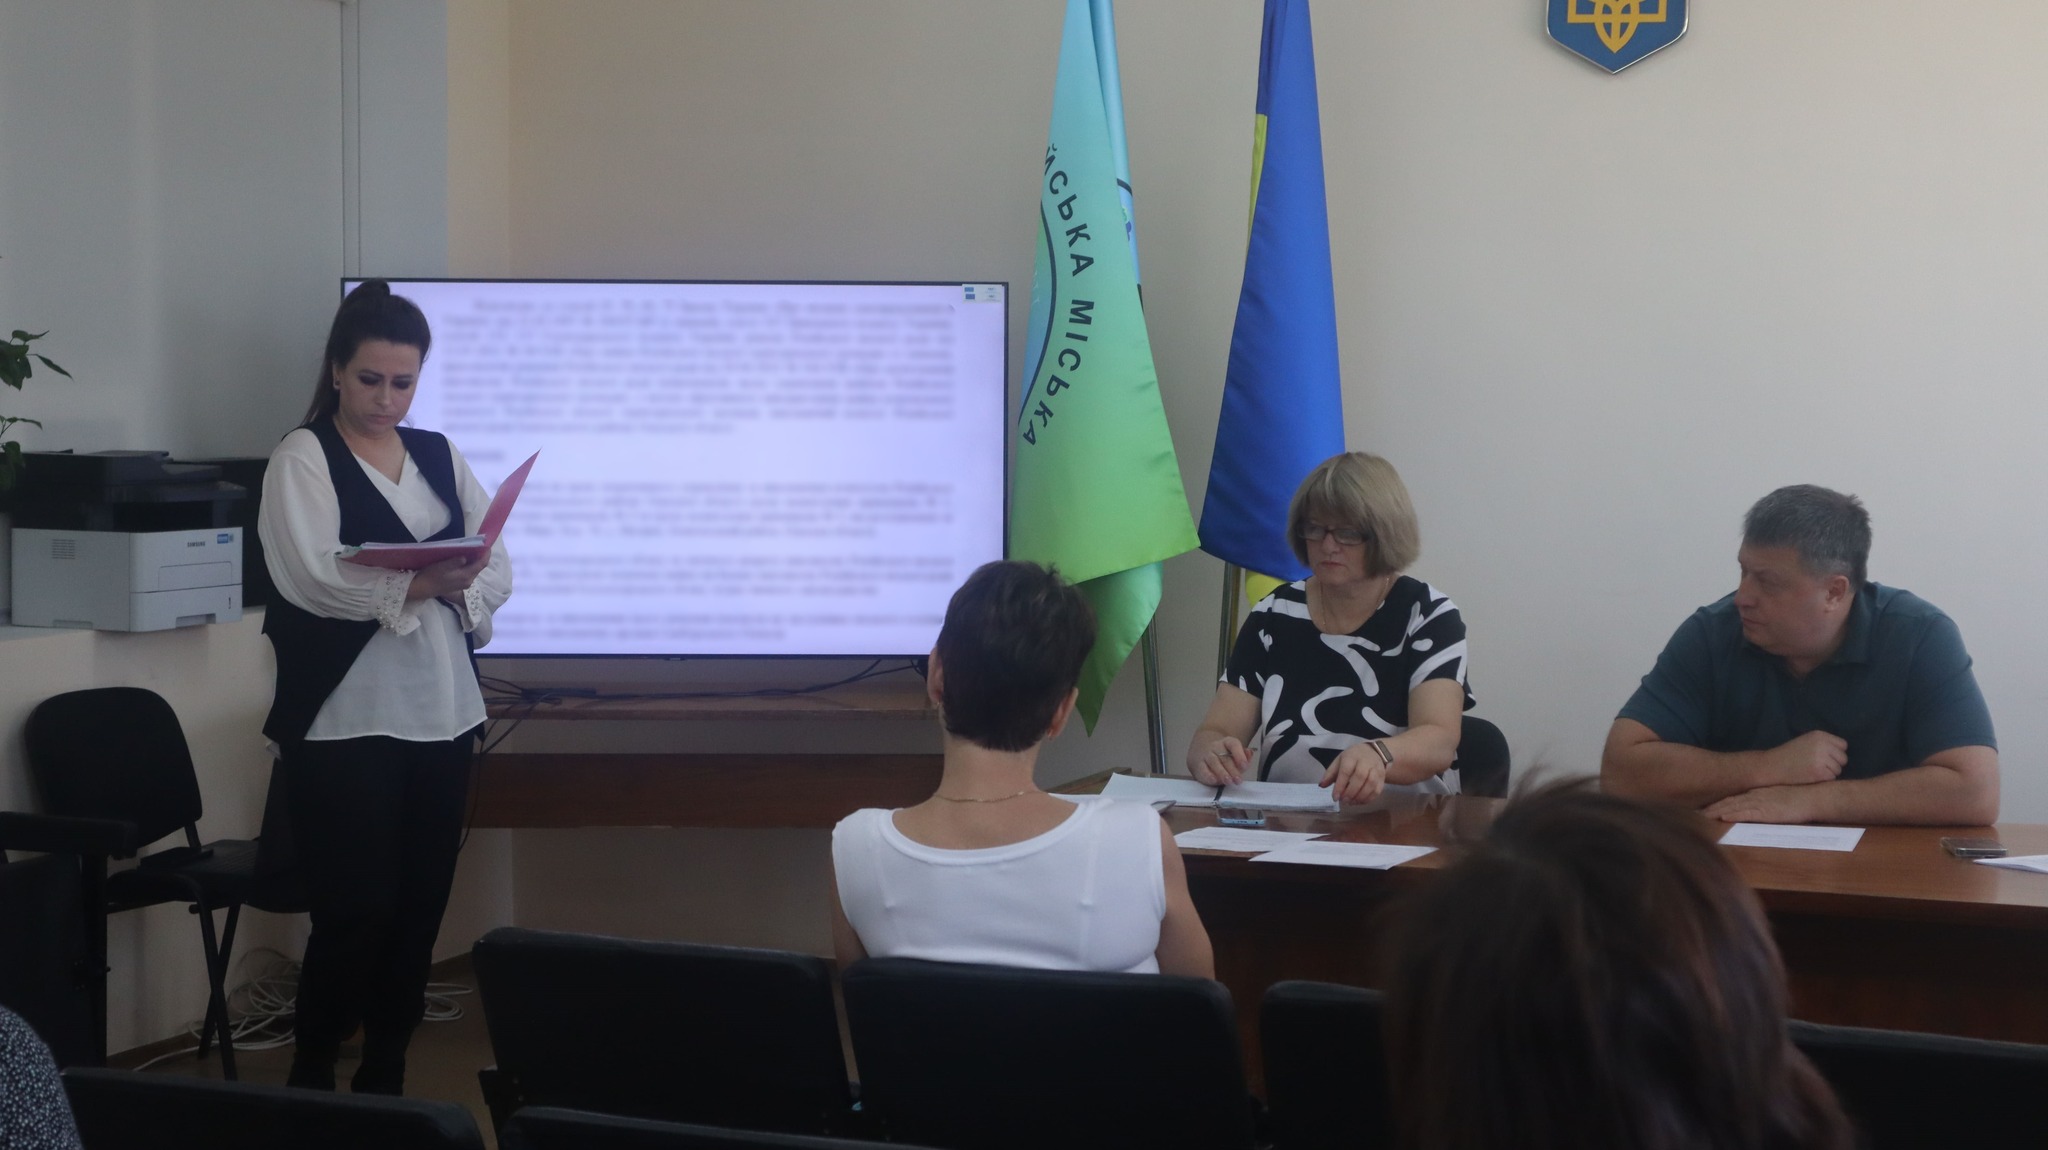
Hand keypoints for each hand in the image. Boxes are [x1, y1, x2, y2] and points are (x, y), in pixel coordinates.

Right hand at [407, 552, 486, 601]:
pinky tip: (465, 560)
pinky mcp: (459, 585)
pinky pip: (468, 573)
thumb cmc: (432, 575)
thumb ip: (456, 562)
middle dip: (481, 557)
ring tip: (473, 550)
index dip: (486, 555)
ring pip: (474, 570)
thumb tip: (466, 557)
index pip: (481, 564)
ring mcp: (464, 584)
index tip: (488, 546)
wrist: (423, 588)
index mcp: (466, 576)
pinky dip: (469, 566)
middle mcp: (468, 581)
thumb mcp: (443, 566)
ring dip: (475, 561)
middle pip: (479, 567)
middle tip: (480, 546)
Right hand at [1190, 737, 1250, 785]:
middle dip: (1232, 769)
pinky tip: (1214, 780)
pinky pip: (1203, 769)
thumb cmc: (1224, 757)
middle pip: (1225, 757)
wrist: (1202, 752)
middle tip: (1238, 780)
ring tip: (1228, 781)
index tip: (1245, 766)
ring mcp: (1206, 755)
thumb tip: (1250, 754)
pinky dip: (1208, 775)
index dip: (1239, 755)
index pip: (1234, 744)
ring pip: (1214, 762)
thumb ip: (1244, 757)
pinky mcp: (1198, 765)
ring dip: (1221, 772)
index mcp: (1227, 742)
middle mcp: (1216, 747)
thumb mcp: (1236, 755)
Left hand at [1320, 742, 1388, 805]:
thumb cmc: (1353, 758)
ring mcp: (1376, 769)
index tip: (1335, 797)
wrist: (1374, 752)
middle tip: (1344, 801)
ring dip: (1360, 796)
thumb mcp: (1339, 761)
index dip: (1340, 785)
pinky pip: (1378, 789)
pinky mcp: (1383, 777)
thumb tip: (1322, 785)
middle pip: (1360, 777)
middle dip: (1351, 792)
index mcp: (1351, 756)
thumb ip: (1330, 773)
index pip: (1345, 771)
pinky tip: (1360, 802)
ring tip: (1351, 803)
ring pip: (1371, 784)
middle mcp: (1365, 761)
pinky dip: (1369, 798)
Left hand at [1703, 784, 1821, 823]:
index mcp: (1758, 793)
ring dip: (1717, 812)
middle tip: (1695, 813)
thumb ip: (1768, 803)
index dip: (1718, 803)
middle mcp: (1756, 796)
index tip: (1704, 808)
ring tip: (1701, 816)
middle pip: (1728, 801)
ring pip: (1733, 806)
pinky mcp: (1767, 811)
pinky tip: (1722, 817)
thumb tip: (1759, 809)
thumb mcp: (1780, 799)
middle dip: (1711, 807)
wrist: (1815, 797)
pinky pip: (1746, 813)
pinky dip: (1733, 814)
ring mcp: (1761, 803)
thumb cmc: (1801, 800)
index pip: (1733, 798)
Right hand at [1763, 730, 1847, 786]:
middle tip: (1817, 766)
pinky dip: (1824, 780)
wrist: (1772, 766)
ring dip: (1829, 773)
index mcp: (1820, 735)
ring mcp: (1821, 759)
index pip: (1843, 745)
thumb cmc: (1789, 755)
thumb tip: (1844, 753)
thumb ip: (1824, 743)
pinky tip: (1811, 777)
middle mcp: (1822, 745)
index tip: (1824, 757)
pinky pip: (1832, 778)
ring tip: (1812, 771)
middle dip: (1834, 764)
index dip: (1835, 753)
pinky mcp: (1819, 773)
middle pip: (1843, 758)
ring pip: (1838, 770)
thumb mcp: (1806, 741)